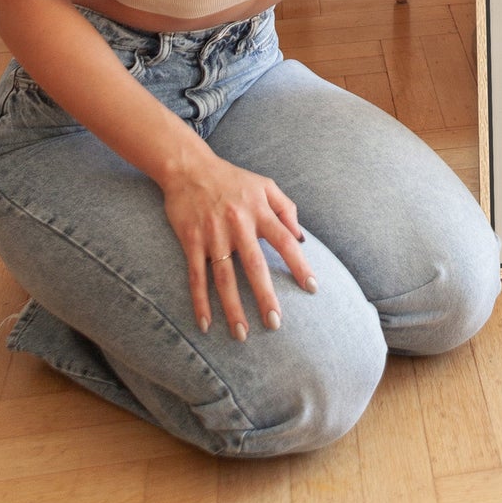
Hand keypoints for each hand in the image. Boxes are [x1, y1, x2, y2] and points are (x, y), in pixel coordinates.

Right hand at [162, 152, 316, 340]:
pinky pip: (196, 276)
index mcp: (259, 211)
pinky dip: (200, 301)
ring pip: (224, 278)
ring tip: (242, 334)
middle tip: (275, 324)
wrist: (189, 168)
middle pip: (254, 266)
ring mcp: (213, 235)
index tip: (312, 288)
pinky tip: (205, 324)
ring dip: (233, 308)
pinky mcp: (191, 241)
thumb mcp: (265, 185)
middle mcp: (238, 225)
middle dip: (265, 297)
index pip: (285, 241)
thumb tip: (301, 237)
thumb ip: (286, 208)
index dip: (300, 265)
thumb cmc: (232, 179)